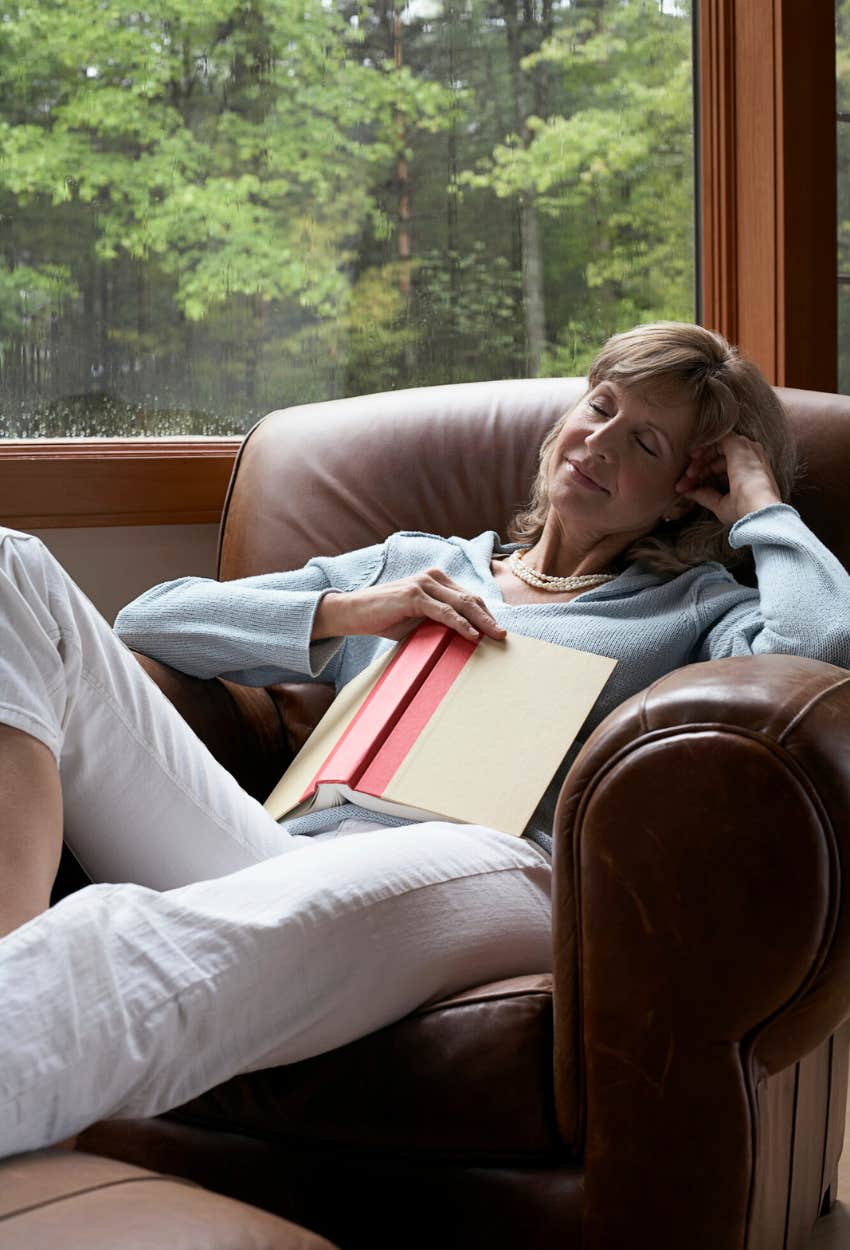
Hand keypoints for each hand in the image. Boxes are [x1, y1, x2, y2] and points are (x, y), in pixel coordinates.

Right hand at [311, 569, 507, 643]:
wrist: (353, 613)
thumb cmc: (384, 618)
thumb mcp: (417, 619)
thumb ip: (438, 621)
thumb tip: (463, 636)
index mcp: (436, 580)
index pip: (469, 597)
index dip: (486, 614)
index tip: (498, 631)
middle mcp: (433, 577)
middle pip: (471, 599)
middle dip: (490, 618)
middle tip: (503, 635)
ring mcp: (423, 584)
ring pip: (462, 604)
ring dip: (482, 622)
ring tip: (495, 636)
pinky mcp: (414, 596)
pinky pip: (444, 612)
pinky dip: (461, 624)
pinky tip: (472, 635)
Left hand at [674, 433, 781, 526]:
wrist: (757, 508)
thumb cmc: (745, 510)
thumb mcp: (721, 504)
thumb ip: (706, 495)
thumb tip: (690, 493)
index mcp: (750, 474)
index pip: (722, 471)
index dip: (702, 479)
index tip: (686, 490)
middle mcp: (751, 459)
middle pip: (718, 461)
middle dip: (697, 472)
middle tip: (681, 485)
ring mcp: (747, 450)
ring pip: (716, 449)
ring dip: (699, 462)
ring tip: (687, 476)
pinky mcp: (739, 444)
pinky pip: (718, 439)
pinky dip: (704, 447)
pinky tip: (693, 457)